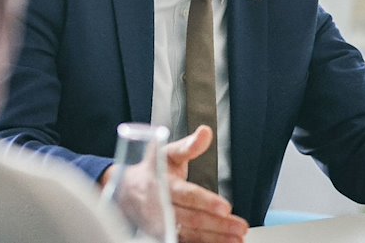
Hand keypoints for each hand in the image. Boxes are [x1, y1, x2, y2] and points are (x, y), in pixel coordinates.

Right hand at [100, 125, 247, 242]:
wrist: (124, 191)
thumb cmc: (150, 170)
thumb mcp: (167, 153)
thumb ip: (189, 146)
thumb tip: (206, 132)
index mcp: (161, 183)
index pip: (185, 194)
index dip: (205, 201)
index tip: (226, 207)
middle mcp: (159, 207)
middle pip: (191, 218)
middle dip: (218, 224)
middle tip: (240, 226)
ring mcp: (160, 224)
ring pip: (189, 234)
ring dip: (214, 238)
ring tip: (237, 238)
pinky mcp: (162, 235)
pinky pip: (184, 242)